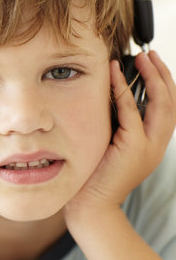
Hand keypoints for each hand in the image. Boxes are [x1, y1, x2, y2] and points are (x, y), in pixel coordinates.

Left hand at [65, 51, 175, 215]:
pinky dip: (123, 91)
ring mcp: (148, 147)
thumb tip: (109, 95)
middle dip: (162, 74)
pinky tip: (115, 76)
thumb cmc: (95, 174)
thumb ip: (117, 124)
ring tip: (142, 58)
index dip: (162, 83)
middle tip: (149, 54)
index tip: (151, 63)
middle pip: (170, 102)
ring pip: (160, 104)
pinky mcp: (133, 148)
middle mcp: (156, 144)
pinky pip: (130, 112)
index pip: (166, 107)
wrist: (92, 205)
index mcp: (153, 143)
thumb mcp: (111, 145)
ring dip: (152, 77)